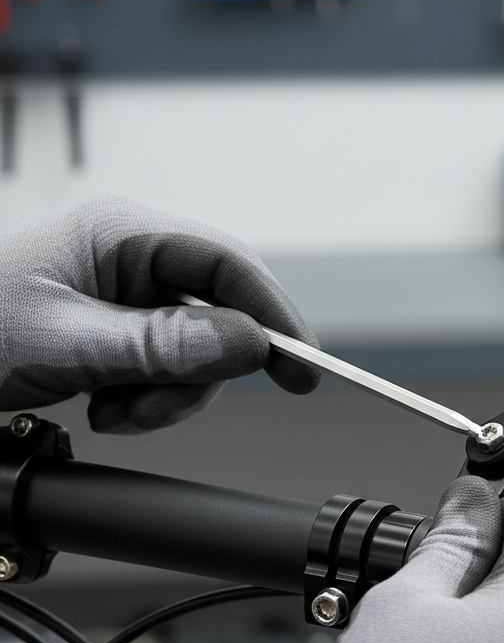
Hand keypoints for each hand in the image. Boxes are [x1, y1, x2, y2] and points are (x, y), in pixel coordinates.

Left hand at [0, 194, 319, 432]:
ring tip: (111, 410)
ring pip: (194, 348)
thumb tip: (247, 343)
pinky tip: (103, 405)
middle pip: (217, 312)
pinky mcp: (118, 329)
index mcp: (122, 232)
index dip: (271, 313)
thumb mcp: (63, 341)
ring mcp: (124, 294)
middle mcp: (131, 256)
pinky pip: (166, 365)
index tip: (302, 365)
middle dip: (197, 371)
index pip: (226, 264)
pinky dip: (146, 398)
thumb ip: (160, 343)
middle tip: (157, 407)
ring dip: (165, 393)